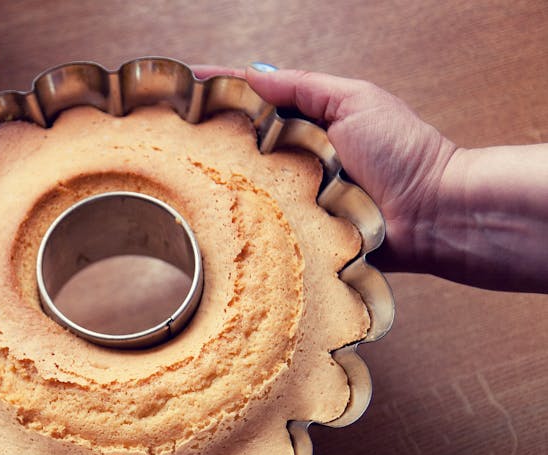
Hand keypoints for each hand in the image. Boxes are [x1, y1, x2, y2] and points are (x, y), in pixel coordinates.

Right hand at [193, 63, 455, 275]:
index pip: (250, 108)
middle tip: (159, 138)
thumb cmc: (404, 152)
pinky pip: (263, 234)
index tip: (173, 94)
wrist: (435, 216)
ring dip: (214, 188)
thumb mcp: (352, 100)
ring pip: (243, 194)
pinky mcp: (298, 242)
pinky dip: (241, 230)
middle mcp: (294, 166)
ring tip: (170, 179)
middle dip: (200, 145)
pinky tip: (208, 225)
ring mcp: (294, 204)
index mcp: (305, 128)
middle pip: (238, 151)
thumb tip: (251, 72)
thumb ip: (303, 87)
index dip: (214, 99)